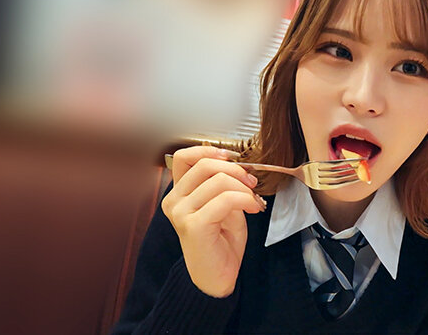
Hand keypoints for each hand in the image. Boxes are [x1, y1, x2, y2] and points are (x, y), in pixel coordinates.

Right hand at [161, 146, 265, 297]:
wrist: (217, 277)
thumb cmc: (220, 242)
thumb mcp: (223, 205)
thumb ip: (223, 184)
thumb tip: (238, 165)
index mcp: (179, 194)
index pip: (185, 157)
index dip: (209, 150)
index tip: (232, 157)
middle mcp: (174, 201)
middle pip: (205, 165)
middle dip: (235, 170)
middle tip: (251, 182)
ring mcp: (181, 213)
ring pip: (218, 181)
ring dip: (244, 188)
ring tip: (254, 200)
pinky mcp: (193, 225)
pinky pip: (225, 199)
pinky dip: (245, 199)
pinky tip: (253, 208)